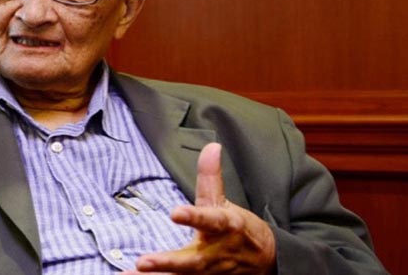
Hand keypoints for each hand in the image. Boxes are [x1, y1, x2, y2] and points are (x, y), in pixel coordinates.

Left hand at [121, 143, 275, 274]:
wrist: (265, 260)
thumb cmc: (238, 228)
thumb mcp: (225, 202)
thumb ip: (211, 176)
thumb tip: (211, 146)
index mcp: (224, 227)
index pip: (210, 220)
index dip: (194, 217)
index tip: (175, 213)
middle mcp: (216, 254)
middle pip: (193, 261)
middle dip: (168, 263)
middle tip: (143, 261)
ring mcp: (209, 273)